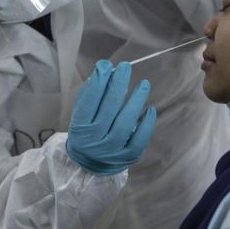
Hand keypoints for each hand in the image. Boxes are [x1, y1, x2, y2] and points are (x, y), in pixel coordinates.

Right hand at [66, 60, 156, 174]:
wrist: (91, 163)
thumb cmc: (87, 130)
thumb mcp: (82, 113)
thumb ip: (91, 94)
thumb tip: (108, 72)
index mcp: (79, 128)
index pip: (89, 102)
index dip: (97, 83)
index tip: (106, 65)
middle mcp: (94, 141)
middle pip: (108, 109)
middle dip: (118, 85)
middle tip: (126, 67)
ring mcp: (111, 151)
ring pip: (125, 123)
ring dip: (136, 101)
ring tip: (144, 84)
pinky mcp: (128, 157)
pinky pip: (139, 139)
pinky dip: (146, 124)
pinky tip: (150, 109)